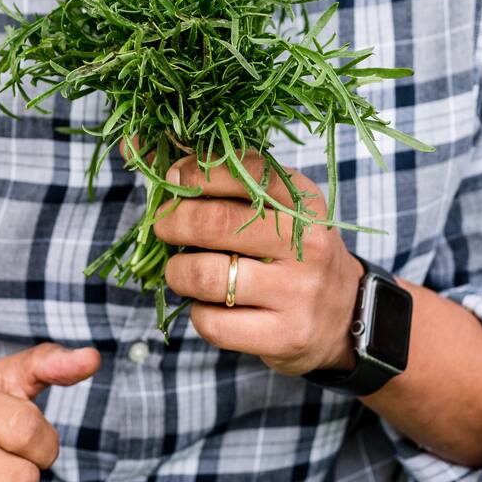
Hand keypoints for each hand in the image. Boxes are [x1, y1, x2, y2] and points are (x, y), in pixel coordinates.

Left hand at [157, 153, 361, 375]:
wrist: (344, 314)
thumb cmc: (290, 250)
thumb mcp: (273, 208)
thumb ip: (217, 177)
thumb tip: (137, 147)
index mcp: (302, 200)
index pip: (242, 171)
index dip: (195, 173)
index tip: (172, 180)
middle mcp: (306, 242)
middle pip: (215, 222)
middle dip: (173, 221)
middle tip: (163, 226)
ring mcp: (298, 291)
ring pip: (207, 276)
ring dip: (177, 272)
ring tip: (179, 271)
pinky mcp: (286, 335)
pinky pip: (214, 323)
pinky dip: (197, 312)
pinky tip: (208, 305)